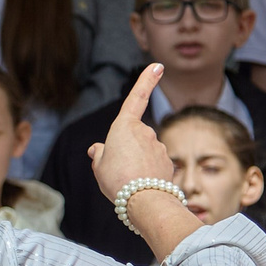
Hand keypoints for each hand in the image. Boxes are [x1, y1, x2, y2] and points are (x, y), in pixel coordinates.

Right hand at [88, 63, 177, 200]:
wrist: (143, 200)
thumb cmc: (116, 180)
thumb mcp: (99, 166)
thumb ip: (100, 154)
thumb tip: (98, 148)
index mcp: (124, 126)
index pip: (136, 97)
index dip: (147, 79)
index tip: (158, 65)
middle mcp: (144, 131)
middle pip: (133, 136)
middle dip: (126, 148)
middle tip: (115, 169)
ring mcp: (158, 146)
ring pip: (144, 152)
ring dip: (136, 162)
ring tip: (127, 181)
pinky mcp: (167, 161)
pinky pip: (153, 165)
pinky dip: (147, 173)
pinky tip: (141, 186)